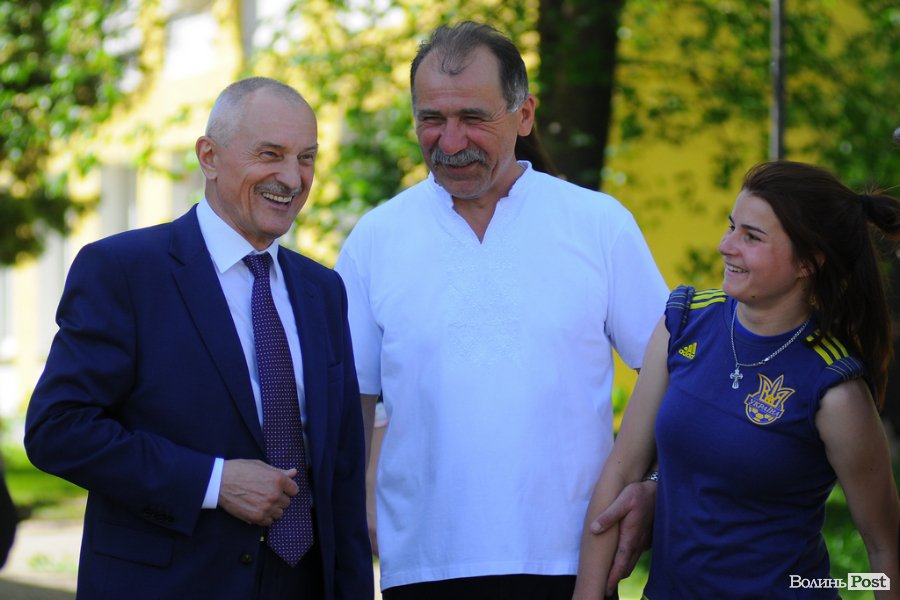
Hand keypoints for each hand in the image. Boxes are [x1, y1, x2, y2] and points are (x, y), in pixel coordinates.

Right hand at [218, 459, 298, 525]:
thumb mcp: (261, 466)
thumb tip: (294, 472)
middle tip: (266, 494)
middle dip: (279, 499)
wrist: (220, 481)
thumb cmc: (240, 470)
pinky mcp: (257, 517)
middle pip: (287, 503)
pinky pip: (268, 522)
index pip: (294, 490)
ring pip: (279, 513)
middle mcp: (275, 494)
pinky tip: (256, 509)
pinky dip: (264, 517)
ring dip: (273, 509)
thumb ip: (280, 471)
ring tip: (261, 502)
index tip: (279, 489)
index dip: (286, 489)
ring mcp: (266, 507)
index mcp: (278, 479)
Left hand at [590, 479, 655, 595]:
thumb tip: (594, 529)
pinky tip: (621, 561)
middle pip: (626, 566)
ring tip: (612, 579)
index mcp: (630, 536)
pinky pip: (635, 554)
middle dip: (616, 579)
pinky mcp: (644, 538)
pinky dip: (628, 562)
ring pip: (631, 562)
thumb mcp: (622, 500)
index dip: (613, 576)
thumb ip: (608, 515)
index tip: (605, 588)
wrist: (656, 490)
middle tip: (605, 589)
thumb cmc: (637, 494)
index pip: (621, 562)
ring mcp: (642, 541)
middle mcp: (637, 542)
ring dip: (622, 571)